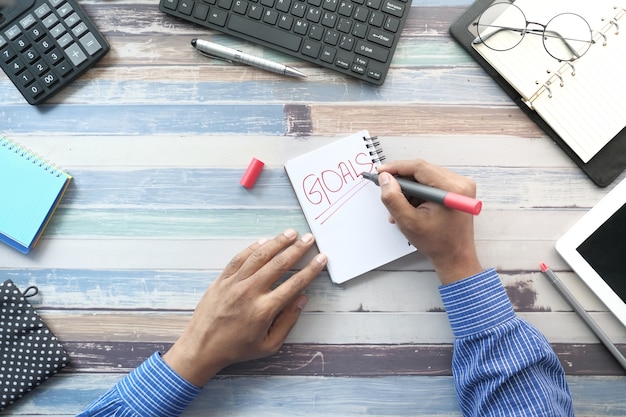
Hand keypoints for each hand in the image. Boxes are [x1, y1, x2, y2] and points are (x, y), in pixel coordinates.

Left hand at [163, 229, 326, 386]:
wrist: (202, 347)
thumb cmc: (237, 349)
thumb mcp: (269, 345)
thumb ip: (288, 321)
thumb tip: (302, 299)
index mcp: (264, 310)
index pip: (294, 284)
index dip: (311, 270)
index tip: (321, 259)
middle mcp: (250, 292)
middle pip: (279, 264)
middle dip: (297, 249)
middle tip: (309, 238)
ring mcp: (235, 283)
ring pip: (260, 256)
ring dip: (277, 242)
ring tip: (291, 233)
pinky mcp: (222, 280)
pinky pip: (239, 258)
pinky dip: (253, 247)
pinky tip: (265, 241)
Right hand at [377, 160, 482, 284]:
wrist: (455, 256)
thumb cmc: (437, 243)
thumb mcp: (408, 222)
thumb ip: (393, 199)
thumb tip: (385, 178)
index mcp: (452, 189)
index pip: (420, 167)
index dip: (397, 168)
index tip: (381, 171)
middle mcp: (460, 183)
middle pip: (423, 170)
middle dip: (402, 181)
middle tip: (386, 188)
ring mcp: (460, 186)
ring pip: (425, 177)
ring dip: (409, 190)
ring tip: (399, 208)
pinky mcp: (457, 190)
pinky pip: (431, 183)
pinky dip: (418, 193)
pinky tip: (410, 207)